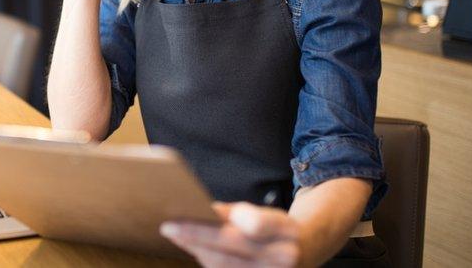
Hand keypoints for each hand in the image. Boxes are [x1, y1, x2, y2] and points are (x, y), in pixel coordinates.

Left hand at [160, 202, 302, 267]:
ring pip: (224, 264)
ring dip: (196, 249)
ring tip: (175, 234)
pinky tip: (192, 248)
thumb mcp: (266, 213)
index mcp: (287, 231)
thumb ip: (237, 213)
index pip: (257, 223)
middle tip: (168, 226)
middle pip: (232, 246)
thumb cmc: (275, 230)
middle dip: (197, 235)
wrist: (303, 254)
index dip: (240, 217)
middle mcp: (284, 257)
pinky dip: (206, 260)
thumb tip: (204, 211)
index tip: (204, 210)